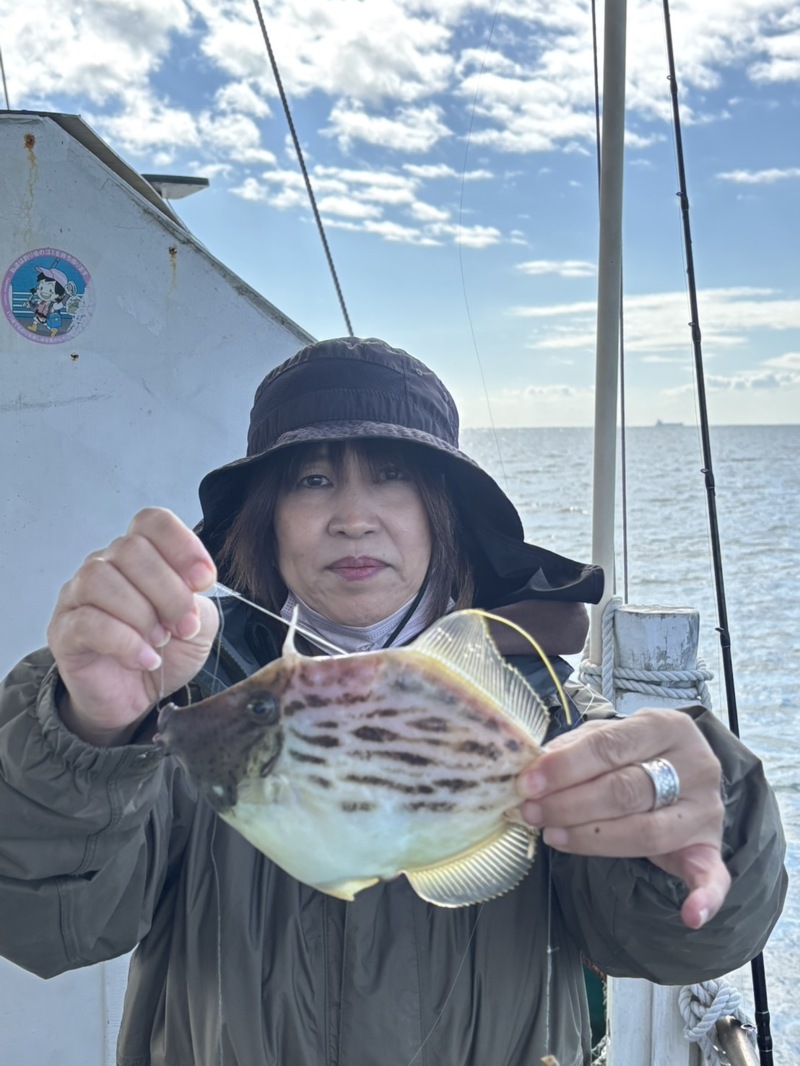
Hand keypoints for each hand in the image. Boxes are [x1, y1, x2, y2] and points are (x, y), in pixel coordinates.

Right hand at [47, 508, 218, 745]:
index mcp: (140, 555)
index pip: (152, 522)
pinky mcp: (64, 631)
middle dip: (169, 592)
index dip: (182, 545)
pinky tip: (146, 659)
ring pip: (102, 580)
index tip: (204, 581)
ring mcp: (78, 595)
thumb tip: (190, 586)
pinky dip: (125, 642)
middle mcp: (105, 565)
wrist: (137, 697)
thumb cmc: (166, 652)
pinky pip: (88, 622)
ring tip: (160, 641)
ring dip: (142, 614)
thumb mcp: (198, 623)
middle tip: (184, 626)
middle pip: (131, 549)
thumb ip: (198, 599)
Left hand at [516, 709, 728, 928]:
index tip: (529, 783)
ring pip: (647, 832)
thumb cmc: (636, 752)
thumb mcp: (609, 735)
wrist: (683, 769)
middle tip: (532, 812)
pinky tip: (689, 915)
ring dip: (592, 839)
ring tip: (553, 836)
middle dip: (569, 804)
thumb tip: (537, 766)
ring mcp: (706, 809)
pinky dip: (705, 898)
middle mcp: (696, 765)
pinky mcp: (711, 848)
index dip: (565, 767)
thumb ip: (576, 747)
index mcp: (668, 726)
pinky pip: (714, 877)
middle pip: (625, 790)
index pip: (610, 746)